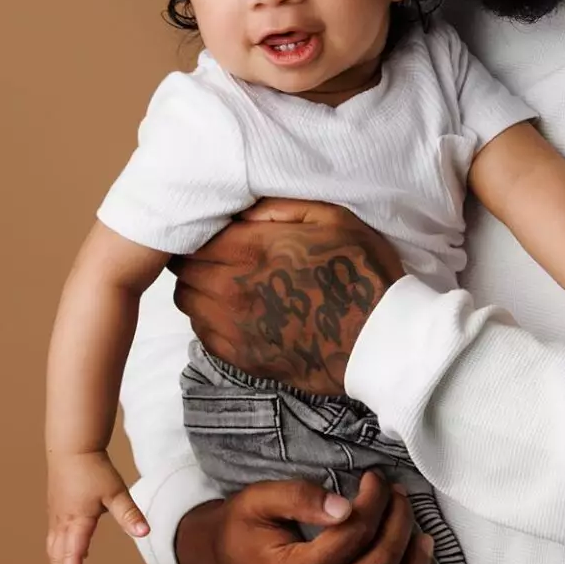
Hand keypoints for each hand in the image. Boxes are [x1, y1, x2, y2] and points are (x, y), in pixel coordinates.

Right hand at [44, 449, 147, 563]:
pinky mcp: (56, 510)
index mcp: (77, 521)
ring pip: (54, 550)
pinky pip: (54, 539)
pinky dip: (59, 553)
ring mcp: (56, 517)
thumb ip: (129, 513)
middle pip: (59, 558)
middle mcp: (63, 522)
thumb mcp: (115, 491)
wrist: (72, 447)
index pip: (73, 556)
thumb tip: (145, 532)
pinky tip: (71, 555)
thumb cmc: (93, 468)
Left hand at [172, 199, 405, 394]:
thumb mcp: (332, 218)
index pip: (193, 235)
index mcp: (251, 249)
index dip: (200, 229)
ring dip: (200, 287)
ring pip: (187, 300)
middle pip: (183, 268)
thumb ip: (279, 206)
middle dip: (197, 256)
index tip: (215, 229)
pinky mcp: (241, 357)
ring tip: (227, 281)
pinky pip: (202, 332)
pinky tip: (239, 311)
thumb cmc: (361, 272)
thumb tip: (239, 208)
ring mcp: (233, 327)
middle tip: (220, 252)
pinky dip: (211, 318)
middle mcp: (231, 289)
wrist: (380, 341)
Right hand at [175, 471, 443, 563]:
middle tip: (400, 496)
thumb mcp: (258, 499)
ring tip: (423, 538)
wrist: (211, 562)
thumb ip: (302, 497)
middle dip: (398, 525)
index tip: (376, 478)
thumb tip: (348, 506)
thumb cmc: (237, 528)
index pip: (354, 536)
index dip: (374, 501)